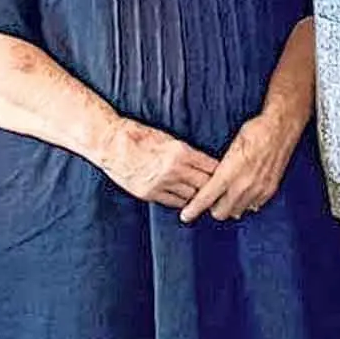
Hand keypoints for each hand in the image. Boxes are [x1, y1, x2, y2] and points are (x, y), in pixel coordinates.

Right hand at [99, 118, 219, 208]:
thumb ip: (186, 152)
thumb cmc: (139, 135)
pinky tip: (186, 199)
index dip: (221, 173)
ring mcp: (161, 184)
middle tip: (222, 191)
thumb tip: (204, 164)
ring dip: (198, 196)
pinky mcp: (149, 193)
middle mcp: (174, 169)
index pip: (211, 167)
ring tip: (206, 197)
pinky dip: (182, 201)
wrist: (111, 143)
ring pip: (191, 197)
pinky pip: (174, 203)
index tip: (228, 175)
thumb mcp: (168, 138)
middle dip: (213, 188)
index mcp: (181, 152)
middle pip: (204, 185)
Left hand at [184, 106, 303, 222]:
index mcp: (229, 173)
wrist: (280, 129)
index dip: (194, 209)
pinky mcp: (269, 190)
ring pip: (237, 211)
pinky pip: (253, 206)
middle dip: (213, 208)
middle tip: (211, 199)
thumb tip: (213, 182)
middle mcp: (243, 185)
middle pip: (221, 212)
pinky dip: (246, 202)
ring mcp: (258, 190)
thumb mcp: (230, 148)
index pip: (206, 198)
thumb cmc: (254, 132)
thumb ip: (221, 170)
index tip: (185, 215)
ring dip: (230, 206)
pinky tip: (245, 191)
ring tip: (229, 194)